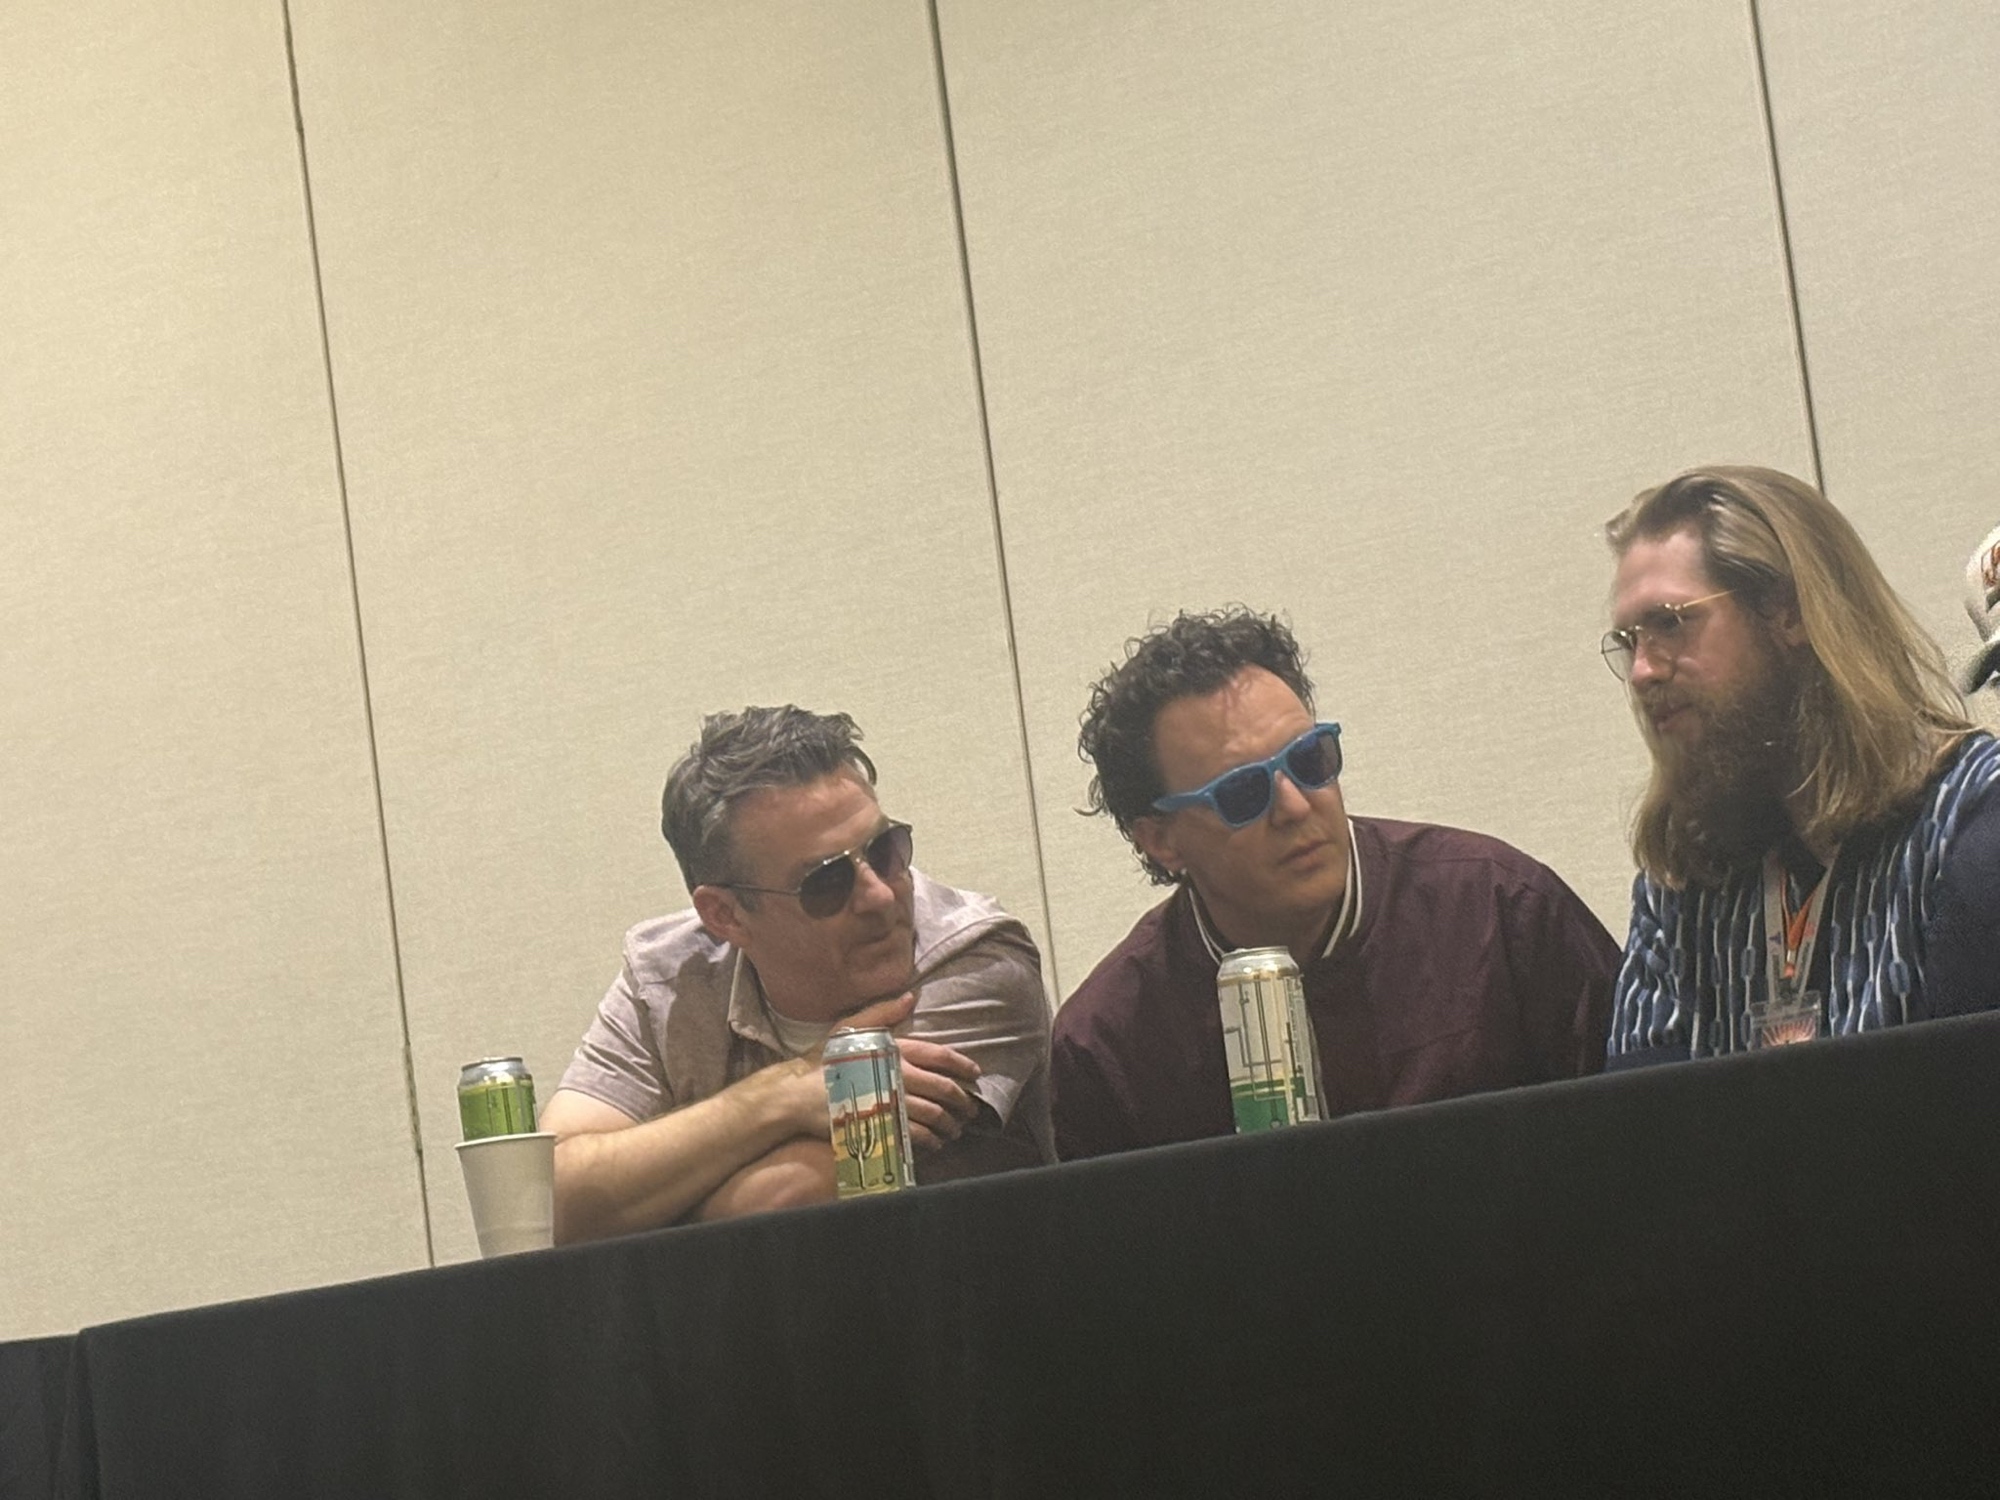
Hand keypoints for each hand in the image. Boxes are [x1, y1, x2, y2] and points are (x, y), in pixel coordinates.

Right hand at [828, 992, 981, 1151]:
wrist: (798, 1095)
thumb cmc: (825, 1060)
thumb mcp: (850, 1027)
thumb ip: (883, 1012)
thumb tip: (911, 997)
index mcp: (895, 1049)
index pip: (941, 1055)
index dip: (963, 1065)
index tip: (975, 1074)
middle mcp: (898, 1074)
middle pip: (944, 1088)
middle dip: (963, 1100)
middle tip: (971, 1109)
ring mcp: (892, 1101)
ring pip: (935, 1115)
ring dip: (951, 1123)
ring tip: (956, 1129)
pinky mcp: (882, 1125)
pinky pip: (916, 1135)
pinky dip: (931, 1140)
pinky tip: (935, 1143)